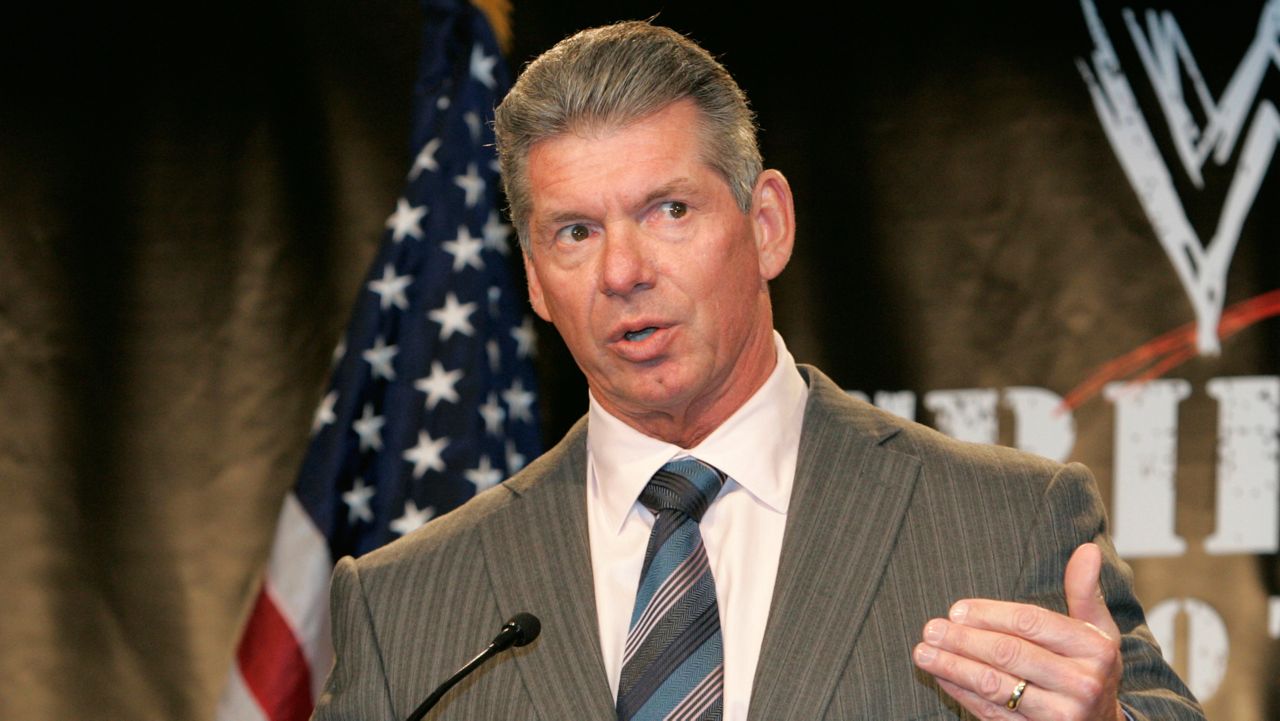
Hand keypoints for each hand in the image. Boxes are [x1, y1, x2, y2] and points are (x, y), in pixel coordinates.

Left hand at [911, 543, 1124, 719]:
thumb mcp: (1097, 631)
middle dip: (963, 640)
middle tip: (931, 629)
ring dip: (952, 666)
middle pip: (1008, 653)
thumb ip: (1085, 591)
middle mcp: (1082, 683)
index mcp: (1095, 649)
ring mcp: (1061, 715)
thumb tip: (1086, 549)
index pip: (1031, 623)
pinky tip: (941, 676)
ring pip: (994, 685)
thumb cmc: (1091, 667)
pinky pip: (992, 712)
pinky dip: (961, 692)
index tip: (957, 610)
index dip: (989, 614)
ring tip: (923, 652)